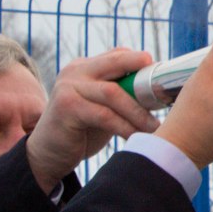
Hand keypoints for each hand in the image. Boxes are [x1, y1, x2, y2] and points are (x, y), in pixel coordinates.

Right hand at [27, 47, 158, 191]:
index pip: (118, 55)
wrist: (47, 156)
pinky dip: (125, 127)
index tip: (164, 79)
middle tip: (165, 91)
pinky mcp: (67, 107)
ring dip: (138, 112)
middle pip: (116, 63)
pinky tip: (137, 137)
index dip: (142, 64)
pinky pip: (104, 115)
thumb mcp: (102, 108)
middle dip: (144, 75)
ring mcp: (69, 87)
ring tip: (155, 127)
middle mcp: (75, 71)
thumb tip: (158, 92)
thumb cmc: (80, 132)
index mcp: (84, 67)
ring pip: (113, 93)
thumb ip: (120, 95)